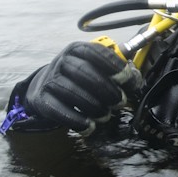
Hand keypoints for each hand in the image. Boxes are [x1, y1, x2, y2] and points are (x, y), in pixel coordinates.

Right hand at [24, 41, 141, 134]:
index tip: (126, 78)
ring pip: (71, 91)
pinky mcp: (42, 100)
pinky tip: (90, 126)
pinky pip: (58, 110)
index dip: (112, 64)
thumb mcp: (94, 66)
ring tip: (106, 115)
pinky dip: (76, 120)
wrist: (45, 88)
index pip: (94, 52)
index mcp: (77, 49)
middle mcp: (61, 61)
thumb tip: (135, 76)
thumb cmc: (78, 78)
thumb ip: (115, 68)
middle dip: (106, 89)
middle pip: (83, 72)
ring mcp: (49, 80)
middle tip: (120, 102)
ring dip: (93, 106)